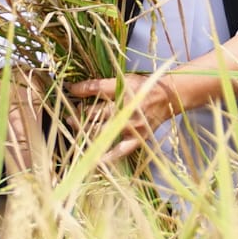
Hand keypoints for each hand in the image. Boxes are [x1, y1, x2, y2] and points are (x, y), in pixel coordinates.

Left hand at [66, 73, 183, 162]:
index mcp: (124, 89)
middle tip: (70, 114)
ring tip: (75, 126)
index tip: (70, 89)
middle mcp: (127, 107)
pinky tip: (93, 160)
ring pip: (101, 131)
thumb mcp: (125, 78)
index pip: (96, 88)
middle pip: (95, 112)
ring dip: (84, 130)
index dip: (80, 90)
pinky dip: (106, 157)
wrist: (168, 97)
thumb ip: (103, 84)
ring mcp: (132, 126)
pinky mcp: (138, 139)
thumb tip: (77, 88)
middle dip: (79, 113)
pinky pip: (119, 151)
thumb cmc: (142, 87)